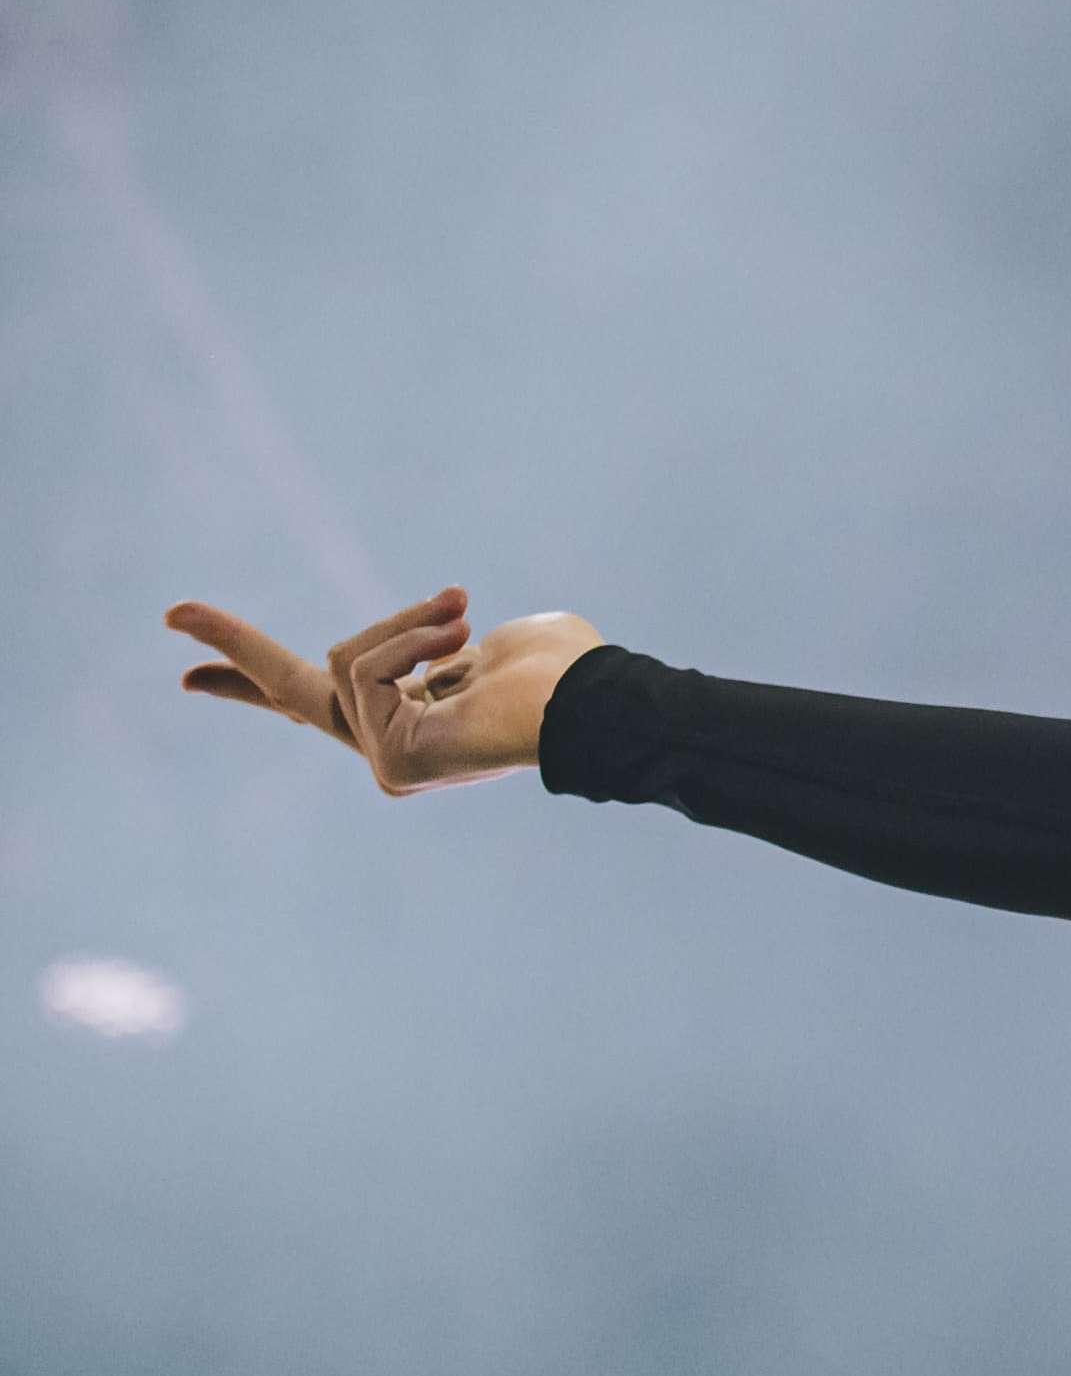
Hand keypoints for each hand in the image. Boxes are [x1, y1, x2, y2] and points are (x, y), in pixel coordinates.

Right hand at [166, 586, 606, 793]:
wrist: (593, 701)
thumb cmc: (562, 669)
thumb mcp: (489, 638)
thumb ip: (437, 643)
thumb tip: (442, 648)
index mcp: (408, 718)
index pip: (318, 700)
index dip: (252, 683)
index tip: (187, 675)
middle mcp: (388, 746)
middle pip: (290, 689)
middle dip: (233, 647)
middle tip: (172, 611)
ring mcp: (385, 760)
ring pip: (344, 658)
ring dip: (406, 623)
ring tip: (463, 617)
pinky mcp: (388, 763)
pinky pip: (366, 672)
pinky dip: (409, 641)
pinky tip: (458, 645)